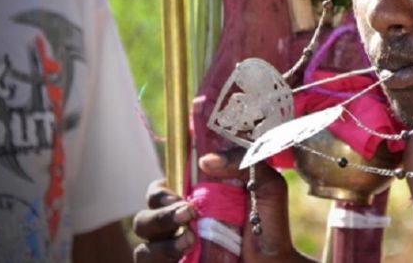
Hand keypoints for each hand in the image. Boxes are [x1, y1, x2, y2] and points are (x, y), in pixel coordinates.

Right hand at [132, 150, 311, 261]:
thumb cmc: (269, 226)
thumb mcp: (266, 185)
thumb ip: (243, 161)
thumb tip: (207, 160)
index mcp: (191, 203)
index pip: (159, 192)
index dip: (160, 191)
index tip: (177, 192)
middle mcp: (177, 229)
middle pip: (144, 217)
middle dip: (160, 215)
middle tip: (187, 213)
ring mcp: (173, 254)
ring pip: (143, 248)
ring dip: (162, 242)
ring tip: (191, 240)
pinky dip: (161, 258)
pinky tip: (186, 253)